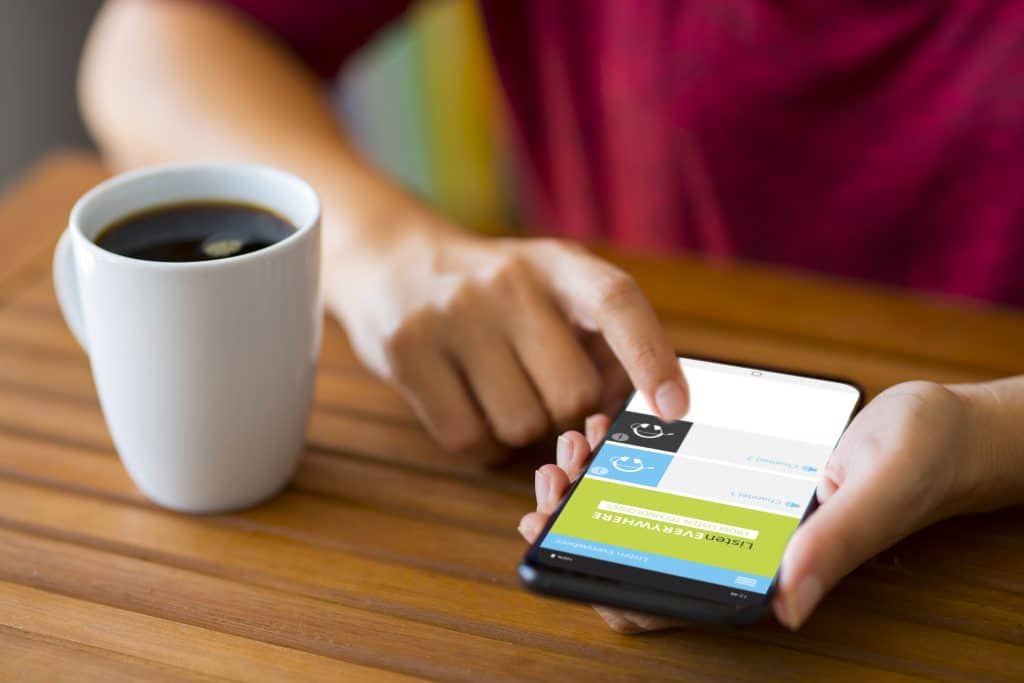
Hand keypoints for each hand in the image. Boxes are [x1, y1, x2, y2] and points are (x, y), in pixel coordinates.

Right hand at [325, 222, 686, 458]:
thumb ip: (598, 339)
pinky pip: (469, 440)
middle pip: (572, 394)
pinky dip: (479, 445)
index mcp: (558, 264)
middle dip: (566, 414)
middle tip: (539, 391)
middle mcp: (508, 281)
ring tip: (495, 393)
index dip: (651, 358)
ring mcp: (453, 314)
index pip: (617, 303)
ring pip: (522, 426)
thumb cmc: (493, 296)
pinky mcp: (406, 351)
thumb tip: (643, 413)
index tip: (674, 409)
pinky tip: (466, 407)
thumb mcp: (549, 288)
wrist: (391, 262)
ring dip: (518, 432)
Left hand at [519, 381, 986, 632]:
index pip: (669, 602)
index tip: (555, 524)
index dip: (600, 578)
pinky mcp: (738, 483)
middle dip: (584, 519)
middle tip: (560, 470)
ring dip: (603, 486)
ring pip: (650, 519)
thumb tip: (785, 606)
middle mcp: (744, 552)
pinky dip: (637, 459)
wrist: (946, 429)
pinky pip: (675, 482)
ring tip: (580, 442)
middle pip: (641, 558)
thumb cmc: (922, 461)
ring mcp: (737, 517)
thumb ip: (834, 545)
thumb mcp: (878, 492)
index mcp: (769, 574)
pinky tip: (613, 427)